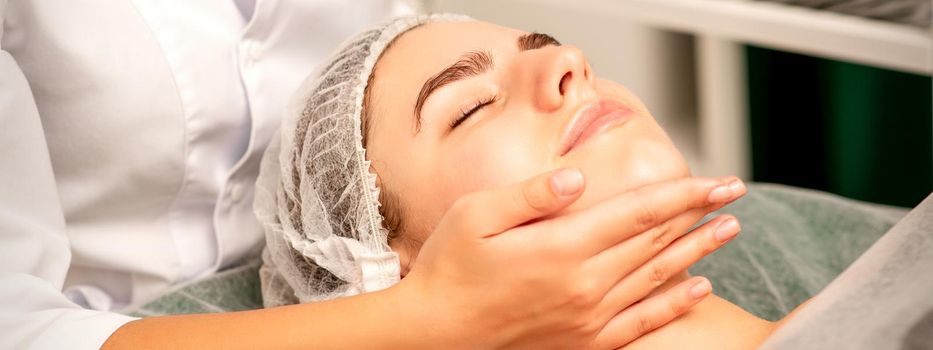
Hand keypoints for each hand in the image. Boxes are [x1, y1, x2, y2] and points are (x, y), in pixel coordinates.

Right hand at [395, 168, 745, 348]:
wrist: (434, 334)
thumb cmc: (448, 268)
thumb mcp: (476, 217)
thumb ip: (531, 195)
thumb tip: (579, 180)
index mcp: (561, 247)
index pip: (639, 213)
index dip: (684, 194)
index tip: (720, 180)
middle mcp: (584, 284)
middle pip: (657, 242)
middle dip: (700, 215)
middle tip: (735, 194)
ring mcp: (587, 317)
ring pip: (658, 278)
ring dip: (699, 252)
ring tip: (729, 231)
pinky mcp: (584, 342)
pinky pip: (643, 322)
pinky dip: (675, 304)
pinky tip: (699, 288)